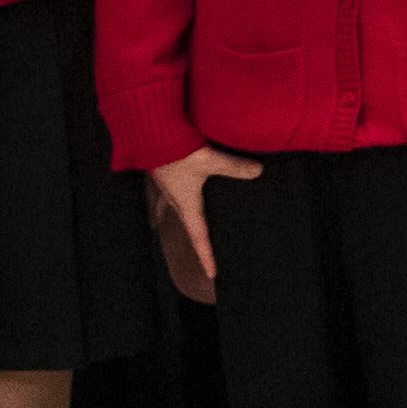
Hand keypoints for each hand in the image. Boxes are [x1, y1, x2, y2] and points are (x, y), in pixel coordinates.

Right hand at [147, 145, 256, 295]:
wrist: (149, 134)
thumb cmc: (177, 151)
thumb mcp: (211, 161)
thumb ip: (235, 167)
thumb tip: (258, 171)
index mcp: (186, 205)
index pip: (199, 238)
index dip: (206, 256)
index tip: (212, 274)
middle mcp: (174, 199)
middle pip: (188, 225)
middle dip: (196, 240)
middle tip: (203, 252)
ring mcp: (166, 186)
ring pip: (175, 208)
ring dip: (183, 218)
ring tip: (185, 226)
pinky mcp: (162, 172)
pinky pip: (167, 191)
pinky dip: (170, 197)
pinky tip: (169, 194)